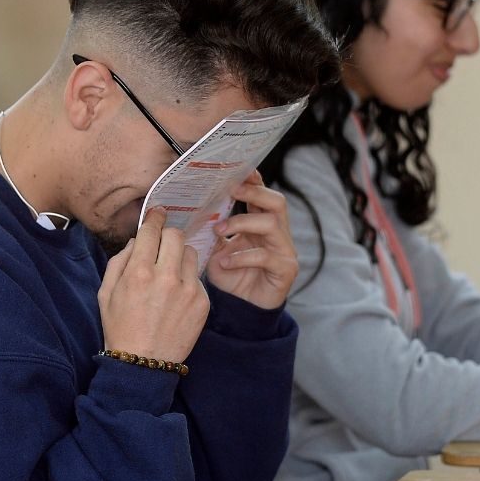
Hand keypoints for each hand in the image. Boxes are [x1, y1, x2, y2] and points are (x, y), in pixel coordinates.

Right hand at [98, 208, 209, 363]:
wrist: (143, 363)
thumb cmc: (120, 328)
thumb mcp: (106, 292)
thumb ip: (120, 261)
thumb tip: (138, 242)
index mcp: (140, 273)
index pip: (152, 230)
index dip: (154, 218)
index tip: (157, 214)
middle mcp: (166, 277)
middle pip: (176, 235)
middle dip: (168, 235)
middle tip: (162, 244)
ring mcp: (188, 290)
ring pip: (190, 253)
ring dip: (180, 256)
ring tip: (170, 271)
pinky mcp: (202, 302)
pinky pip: (198, 277)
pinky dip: (188, 279)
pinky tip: (176, 294)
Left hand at [206, 171, 298, 309]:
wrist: (243, 309)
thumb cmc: (231, 276)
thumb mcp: (216, 248)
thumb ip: (213, 229)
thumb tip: (193, 206)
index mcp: (261, 223)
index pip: (263, 195)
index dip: (253, 181)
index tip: (236, 171)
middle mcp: (277, 233)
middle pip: (276, 202)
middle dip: (253, 193)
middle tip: (230, 190)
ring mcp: (285, 251)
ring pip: (272, 224)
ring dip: (243, 223)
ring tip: (219, 230)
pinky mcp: (286, 269)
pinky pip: (267, 256)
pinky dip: (242, 257)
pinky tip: (224, 263)